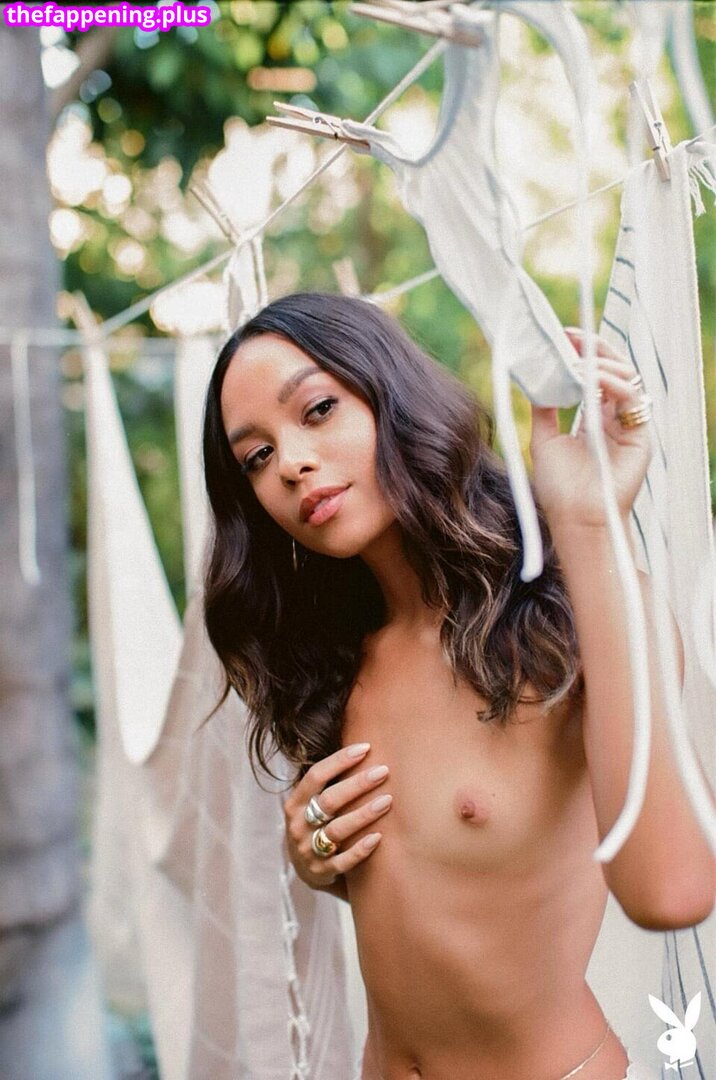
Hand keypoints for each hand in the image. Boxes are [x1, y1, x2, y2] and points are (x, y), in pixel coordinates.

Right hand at [283, 743, 391, 889]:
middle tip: (383, 771)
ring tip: (387, 800)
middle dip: (357, 784)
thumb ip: (329, 782)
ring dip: (363, 814)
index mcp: (295, 803)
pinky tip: (379, 837)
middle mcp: (298, 825)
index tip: (366, 747)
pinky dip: (360, 849)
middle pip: (329, 801)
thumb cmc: (317, 823)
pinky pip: (343, 861)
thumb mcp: (312, 802)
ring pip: (337, 830)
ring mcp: (308, 850)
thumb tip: (363, 746)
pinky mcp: (321, 873)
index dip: (340, 760)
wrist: (304, 868)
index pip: (315, 776)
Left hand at [530, 329, 652, 529]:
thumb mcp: (544, 440)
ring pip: (627, 380)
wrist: (575, 520)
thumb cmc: (559, 489)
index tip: (562, 338)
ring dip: (602, 364)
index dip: (582, 355)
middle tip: (573, 337)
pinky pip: (632, 400)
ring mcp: (628, 427)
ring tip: (578, 361)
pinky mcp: (640, 437)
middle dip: (595, 350)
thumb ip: (544, 409)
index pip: (595, 377)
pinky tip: (593, 380)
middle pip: (614, 372)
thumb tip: (536, 377)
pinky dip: (613, 385)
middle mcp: (614, 420)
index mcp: (594, 419)